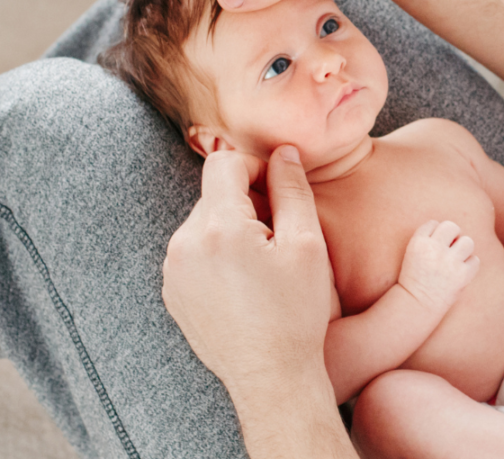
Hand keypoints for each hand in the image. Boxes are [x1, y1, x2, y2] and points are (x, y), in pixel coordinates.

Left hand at [162, 145, 332, 402]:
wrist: (270, 376)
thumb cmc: (295, 312)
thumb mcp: (307, 244)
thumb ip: (293, 189)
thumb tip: (283, 152)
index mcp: (219, 228)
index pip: (224, 163)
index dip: (256, 167)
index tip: (279, 191)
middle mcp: (184, 244)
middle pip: (213, 193)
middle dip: (246, 201)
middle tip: (279, 233)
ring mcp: (173, 270)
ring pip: (204, 222)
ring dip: (232, 227)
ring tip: (262, 263)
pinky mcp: (172, 291)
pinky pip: (193, 251)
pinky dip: (217, 253)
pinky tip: (244, 281)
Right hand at [397, 220, 479, 314]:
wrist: (416, 305)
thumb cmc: (415, 279)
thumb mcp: (412, 254)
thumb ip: (429, 240)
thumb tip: (454, 233)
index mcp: (418, 242)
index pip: (433, 223)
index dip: (435, 233)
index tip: (434, 245)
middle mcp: (434, 249)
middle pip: (452, 226)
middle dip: (452, 235)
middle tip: (449, 249)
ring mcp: (449, 262)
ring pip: (467, 241)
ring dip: (463, 249)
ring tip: (456, 259)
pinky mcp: (462, 275)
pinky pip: (475, 260)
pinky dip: (470, 265)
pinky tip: (461, 271)